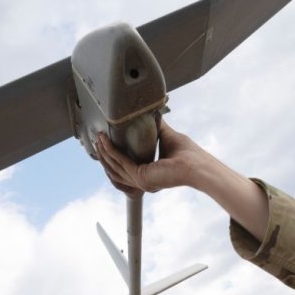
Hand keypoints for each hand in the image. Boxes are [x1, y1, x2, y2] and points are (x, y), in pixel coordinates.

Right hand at [98, 119, 267, 240]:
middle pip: (115, 168)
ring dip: (104, 152)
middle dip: (104, 153)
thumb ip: (155, 127)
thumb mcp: (166, 136)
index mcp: (148, 176)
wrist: (198, 166)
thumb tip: (148, 112)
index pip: (124, 169)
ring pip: (114, 166)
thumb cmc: (189, 155)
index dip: (112, 157)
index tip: (104, 143)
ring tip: (98, 138)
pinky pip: (121, 162)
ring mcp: (141, 182)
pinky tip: (106, 140)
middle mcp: (143, 181)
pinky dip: (112, 151)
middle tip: (97, 139)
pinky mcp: (141, 177)